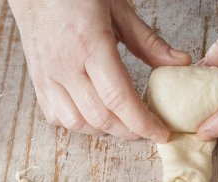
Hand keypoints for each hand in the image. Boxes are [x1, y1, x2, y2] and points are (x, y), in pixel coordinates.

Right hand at [8, 0, 190, 141]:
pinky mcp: (37, 81)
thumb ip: (149, 42)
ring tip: (123, 124)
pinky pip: (56, 116)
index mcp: (90, 44)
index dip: (143, 122)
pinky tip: (93, 116)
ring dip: (104, 131)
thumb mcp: (119, 10)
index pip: (119, 98)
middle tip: (147, 130)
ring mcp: (47, 76)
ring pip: (77, 123)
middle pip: (101, 117)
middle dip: (129, 131)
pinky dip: (78, 124)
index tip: (160, 133)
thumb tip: (180, 63)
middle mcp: (65, 65)